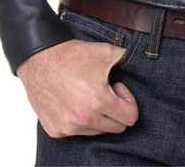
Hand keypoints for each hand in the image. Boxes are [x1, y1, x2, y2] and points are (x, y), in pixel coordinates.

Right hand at [17, 39, 138, 137]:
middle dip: (115, 109)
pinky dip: (80, 119)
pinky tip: (74, 101)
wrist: (40, 58)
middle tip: (104, 90)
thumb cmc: (72, 56)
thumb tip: (143, 60)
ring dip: (98, 116)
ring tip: (88, 94)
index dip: (128, 101)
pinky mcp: (56, 130)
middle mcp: (84, 119)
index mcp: (99, 102)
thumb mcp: (106, 52)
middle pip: (116, 127)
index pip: (130, 118)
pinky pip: (77, 131)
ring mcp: (68, 127)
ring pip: (97, 131)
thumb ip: (128, 59)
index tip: (117, 88)